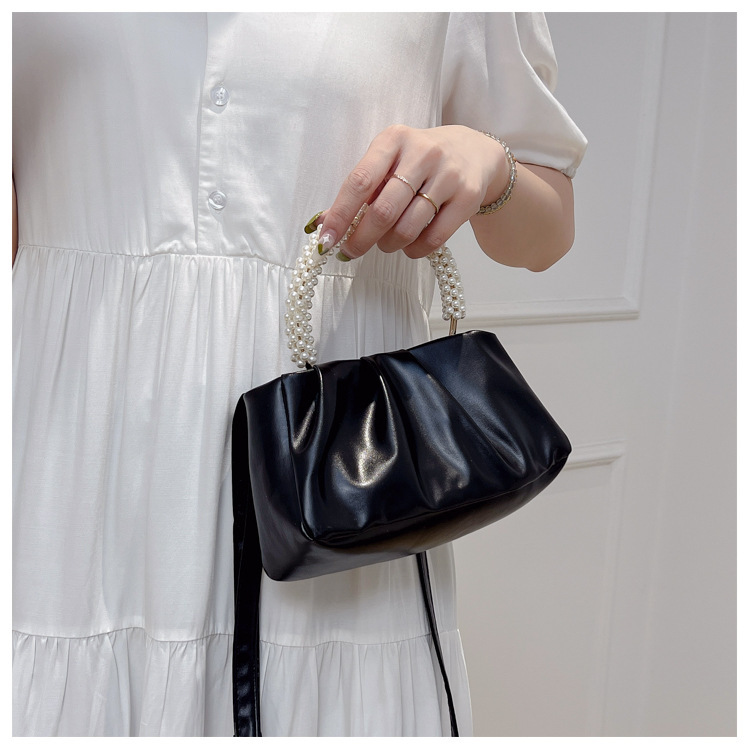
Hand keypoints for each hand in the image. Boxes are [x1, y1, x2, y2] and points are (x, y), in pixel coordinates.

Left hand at [311, 125, 507, 260]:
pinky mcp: (467, 197)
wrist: (473, 153)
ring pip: (407, 228)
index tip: (327, 239)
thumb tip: (324, 225)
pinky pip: (433, 239)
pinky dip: (414, 251)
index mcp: (394, 140)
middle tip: (351, 251)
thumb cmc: (418, 162)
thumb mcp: (389, 161)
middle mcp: (423, 153)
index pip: (360, 181)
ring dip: (388, 245)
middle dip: (361, 238)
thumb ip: (360, 190)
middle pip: (383, 210)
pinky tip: (408, 247)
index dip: (340, 214)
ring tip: (385, 244)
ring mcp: (448, 175)